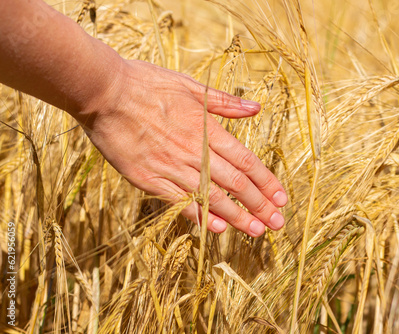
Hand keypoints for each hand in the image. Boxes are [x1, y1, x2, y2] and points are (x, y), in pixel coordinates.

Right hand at [77, 59, 287, 236]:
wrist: (103, 93)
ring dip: (238, 217)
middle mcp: (194, 151)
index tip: (281, 197)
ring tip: (257, 232)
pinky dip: (200, 216)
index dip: (266, 182)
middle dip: (260, 205)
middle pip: (235, 183)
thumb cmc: (146, 85)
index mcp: (206, 129)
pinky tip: (217, 229)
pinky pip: (180, 202)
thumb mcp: (189, 86)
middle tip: (277, 222)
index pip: (246, 161)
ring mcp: (171, 167)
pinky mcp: (149, 179)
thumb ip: (224, 103)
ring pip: (212, 197)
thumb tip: (256, 108)